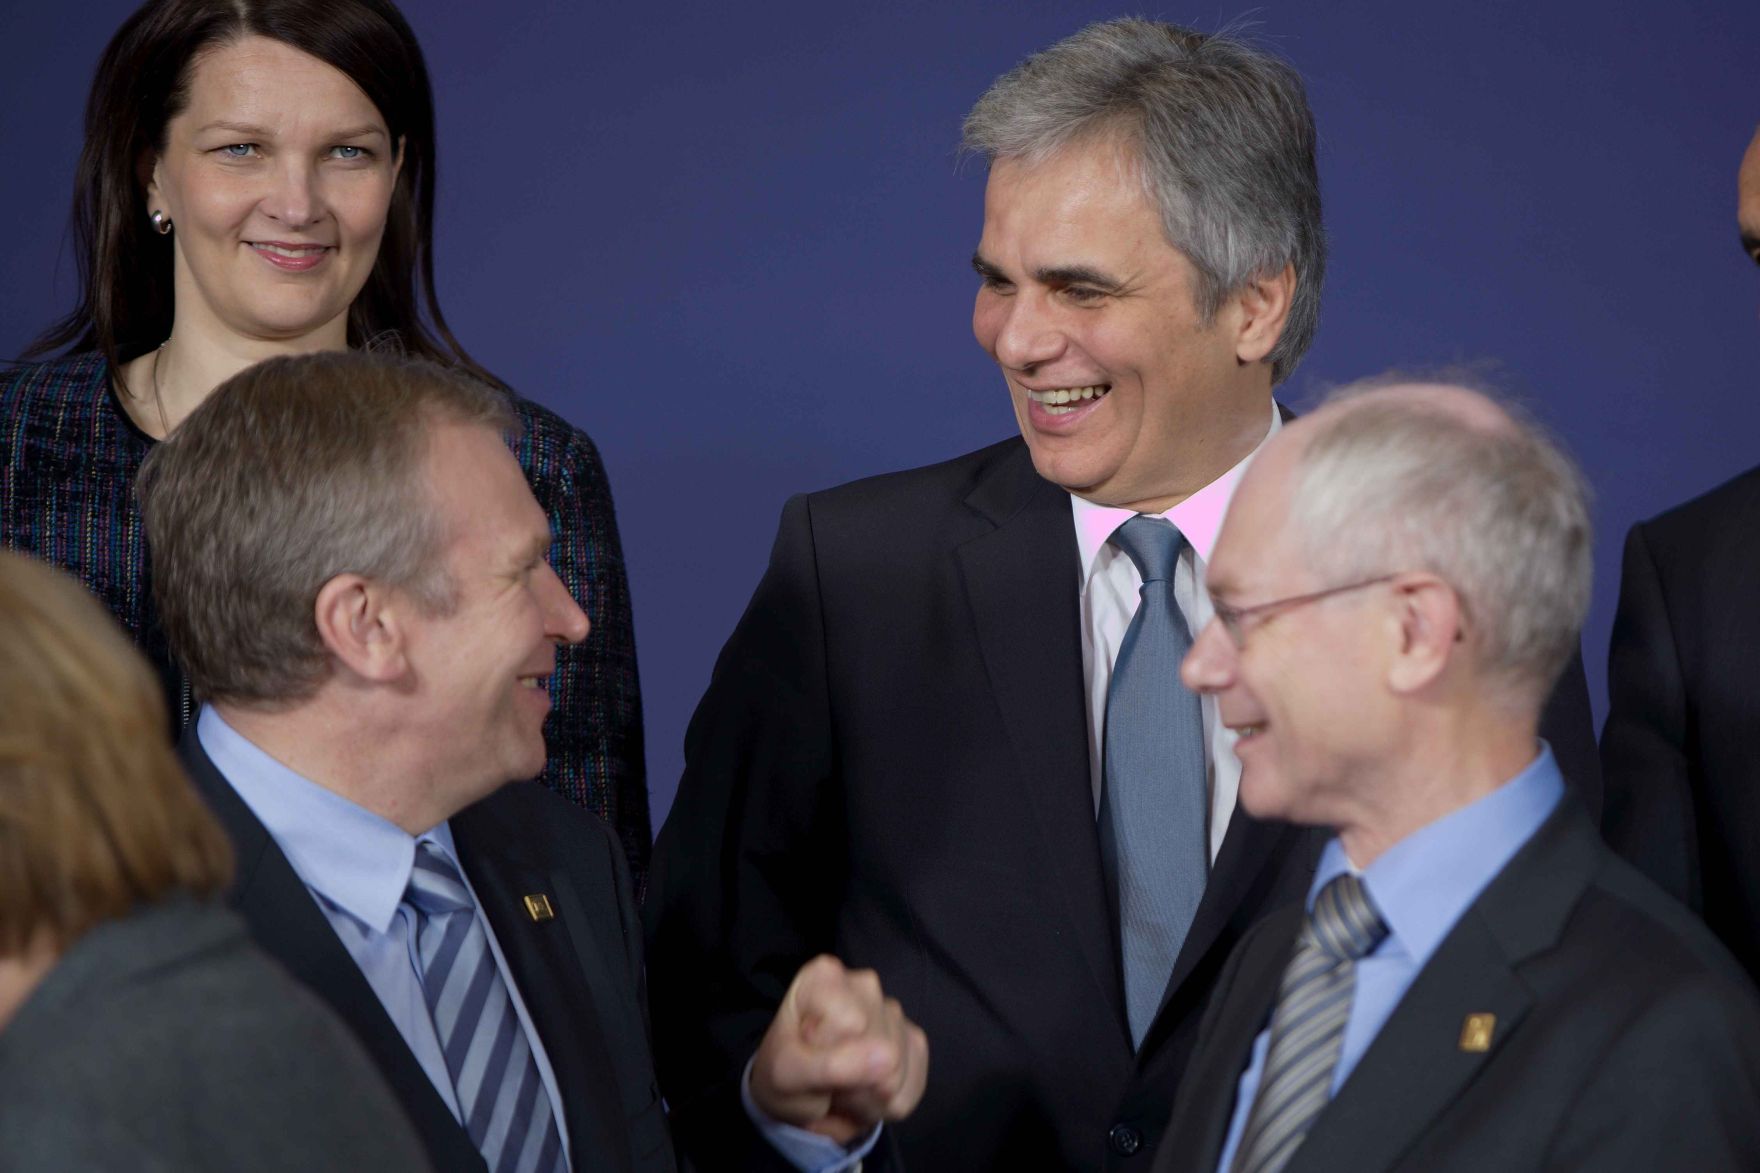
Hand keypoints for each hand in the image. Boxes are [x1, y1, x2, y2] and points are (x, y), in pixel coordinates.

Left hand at [748, 954, 928, 1144]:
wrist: (797, 1091)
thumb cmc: (785, 1073)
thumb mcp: (787, 1074)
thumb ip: (829, 1066)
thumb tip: (887, 1058)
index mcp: (823, 978)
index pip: (851, 1023)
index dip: (829, 1055)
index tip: (809, 1055)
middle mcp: (865, 985)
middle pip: (883, 1050)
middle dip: (853, 1081)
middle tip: (826, 1077)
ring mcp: (893, 1011)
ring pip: (898, 1071)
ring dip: (867, 1095)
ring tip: (841, 1083)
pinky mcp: (913, 1041)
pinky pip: (912, 1087)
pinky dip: (886, 1103)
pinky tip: (863, 1088)